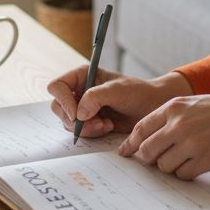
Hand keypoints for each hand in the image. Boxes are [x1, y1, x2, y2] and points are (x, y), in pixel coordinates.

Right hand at [45, 67, 192, 138]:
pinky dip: (92, 133)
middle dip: (74, 119)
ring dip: (85, 128)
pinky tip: (108, 127)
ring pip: (68, 122)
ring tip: (105, 125)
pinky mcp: (90, 122)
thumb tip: (79, 114)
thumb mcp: (117, 90)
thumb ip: (96, 97)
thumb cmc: (138, 92)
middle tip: (93, 123)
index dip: (62, 100)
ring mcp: (83, 108)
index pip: (57, 86)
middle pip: (58, 107)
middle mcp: (79, 91)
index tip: (76, 113)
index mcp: (82, 76)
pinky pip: (80, 132)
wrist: (152, 108)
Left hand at [118, 88, 209, 179]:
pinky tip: (198, 162)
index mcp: (173, 108)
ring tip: (185, 156)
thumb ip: (168, 119)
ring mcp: (191, 143)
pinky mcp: (205, 160)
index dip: (130, 144)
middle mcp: (179, 125)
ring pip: (164, 166)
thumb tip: (144, 140)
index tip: (125, 152)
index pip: (140, 129)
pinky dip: (186, 172)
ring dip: (170, 166)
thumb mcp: (191, 104)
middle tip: (156, 158)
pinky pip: (183, 174)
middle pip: (147, 151)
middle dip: (149, 158)